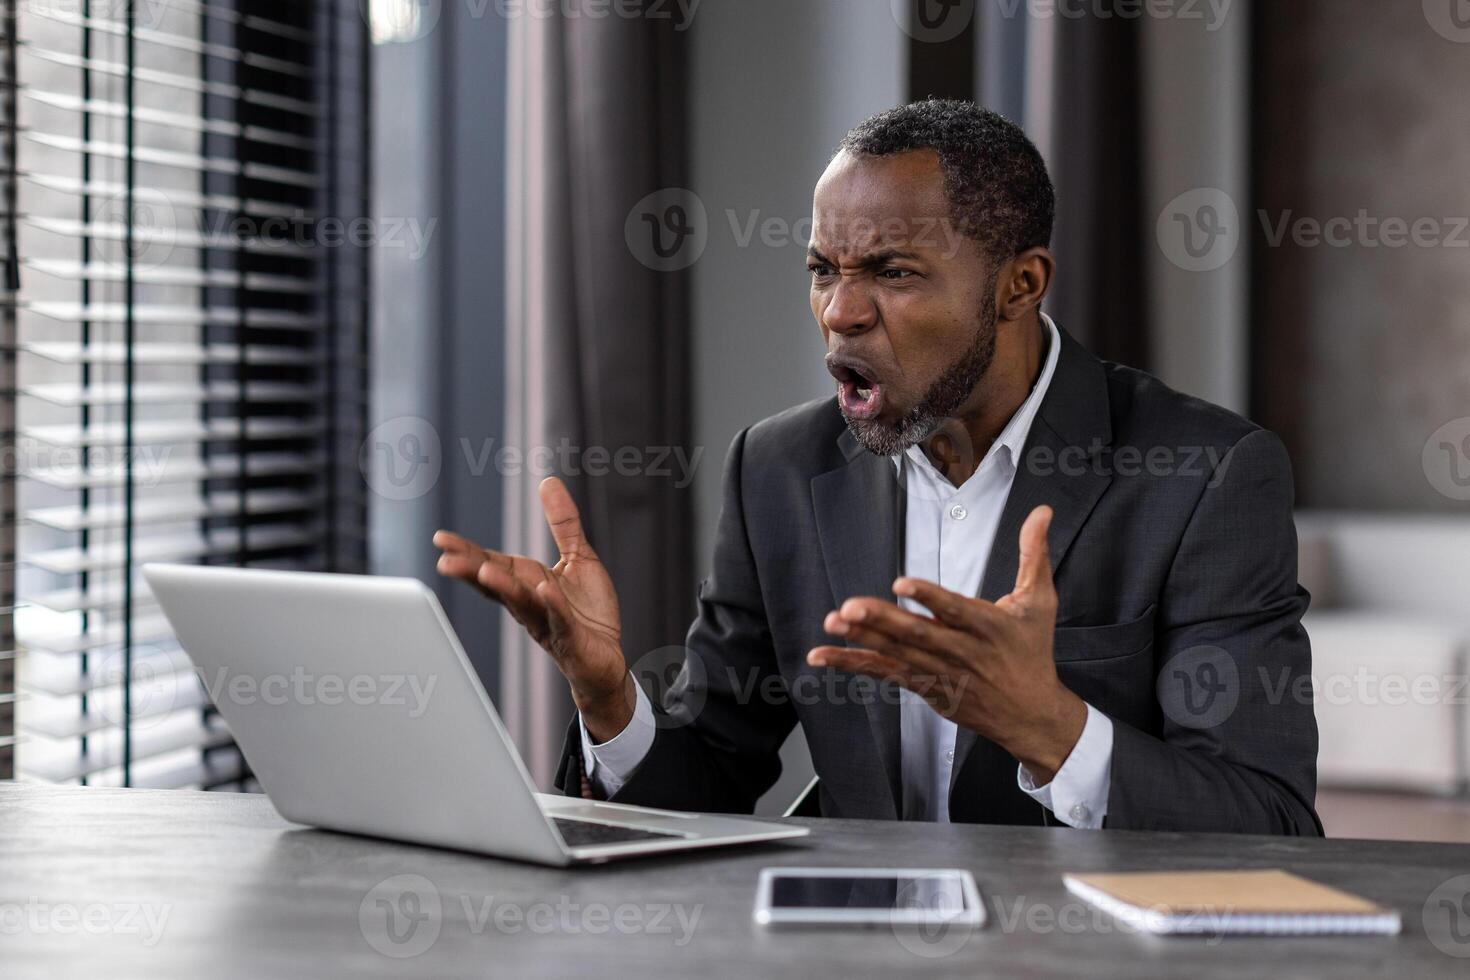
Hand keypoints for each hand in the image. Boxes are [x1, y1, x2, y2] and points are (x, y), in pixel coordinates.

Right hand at [433, 477, 634, 741]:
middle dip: (471, 571)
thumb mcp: (578, 556)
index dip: (467, 552)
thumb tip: (548, 482)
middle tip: (445, 561)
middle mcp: (530, 603)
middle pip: (496, 584)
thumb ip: (562, 522)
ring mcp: (548, 622)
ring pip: (522, 603)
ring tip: (484, 570)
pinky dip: (551, 605)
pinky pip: (560, 619)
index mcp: (527, 581)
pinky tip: (542, 589)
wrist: (607, 657)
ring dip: (504, 587)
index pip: (491, 564)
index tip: (441, 539)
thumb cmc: (586, 611)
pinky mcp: (571, 638)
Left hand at [807, 505, 1087, 782]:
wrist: (1031, 715)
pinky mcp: (924, 687)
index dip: (929, 597)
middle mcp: (961, 652)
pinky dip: (853, 664)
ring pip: (897, 654)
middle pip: (918, 635)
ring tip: (834, 622)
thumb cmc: (1033, 653)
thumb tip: (1042, 511)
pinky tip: (824, 655)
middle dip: (883, 621)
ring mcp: (940, 672)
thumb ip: (1034, 555)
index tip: (901, 582)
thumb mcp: (1039, 602)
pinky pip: (885, 673)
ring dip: (862, 640)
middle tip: (851, 607)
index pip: (956, 609)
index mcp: (988, 627)